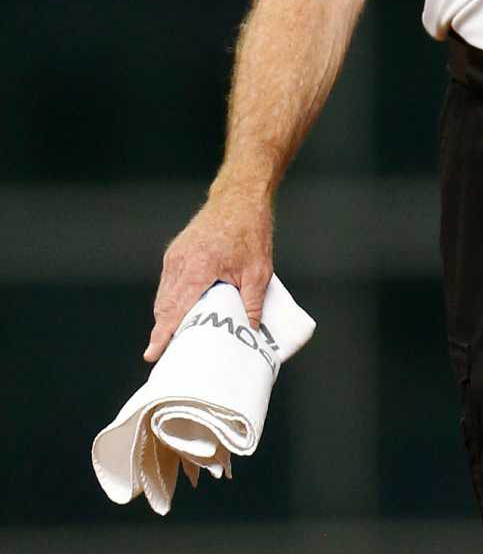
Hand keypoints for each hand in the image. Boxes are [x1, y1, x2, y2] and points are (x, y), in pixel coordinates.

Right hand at [145, 184, 274, 360]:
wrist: (239, 199)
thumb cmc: (251, 233)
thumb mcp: (259, 273)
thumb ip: (252, 304)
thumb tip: (250, 332)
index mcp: (198, 268)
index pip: (175, 310)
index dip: (163, 334)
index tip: (153, 353)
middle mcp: (180, 263)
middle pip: (165, 307)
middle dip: (164, 331)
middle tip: (170, 354)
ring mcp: (174, 257)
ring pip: (164, 297)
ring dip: (168, 317)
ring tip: (176, 339)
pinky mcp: (174, 253)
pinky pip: (168, 284)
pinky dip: (172, 301)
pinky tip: (183, 313)